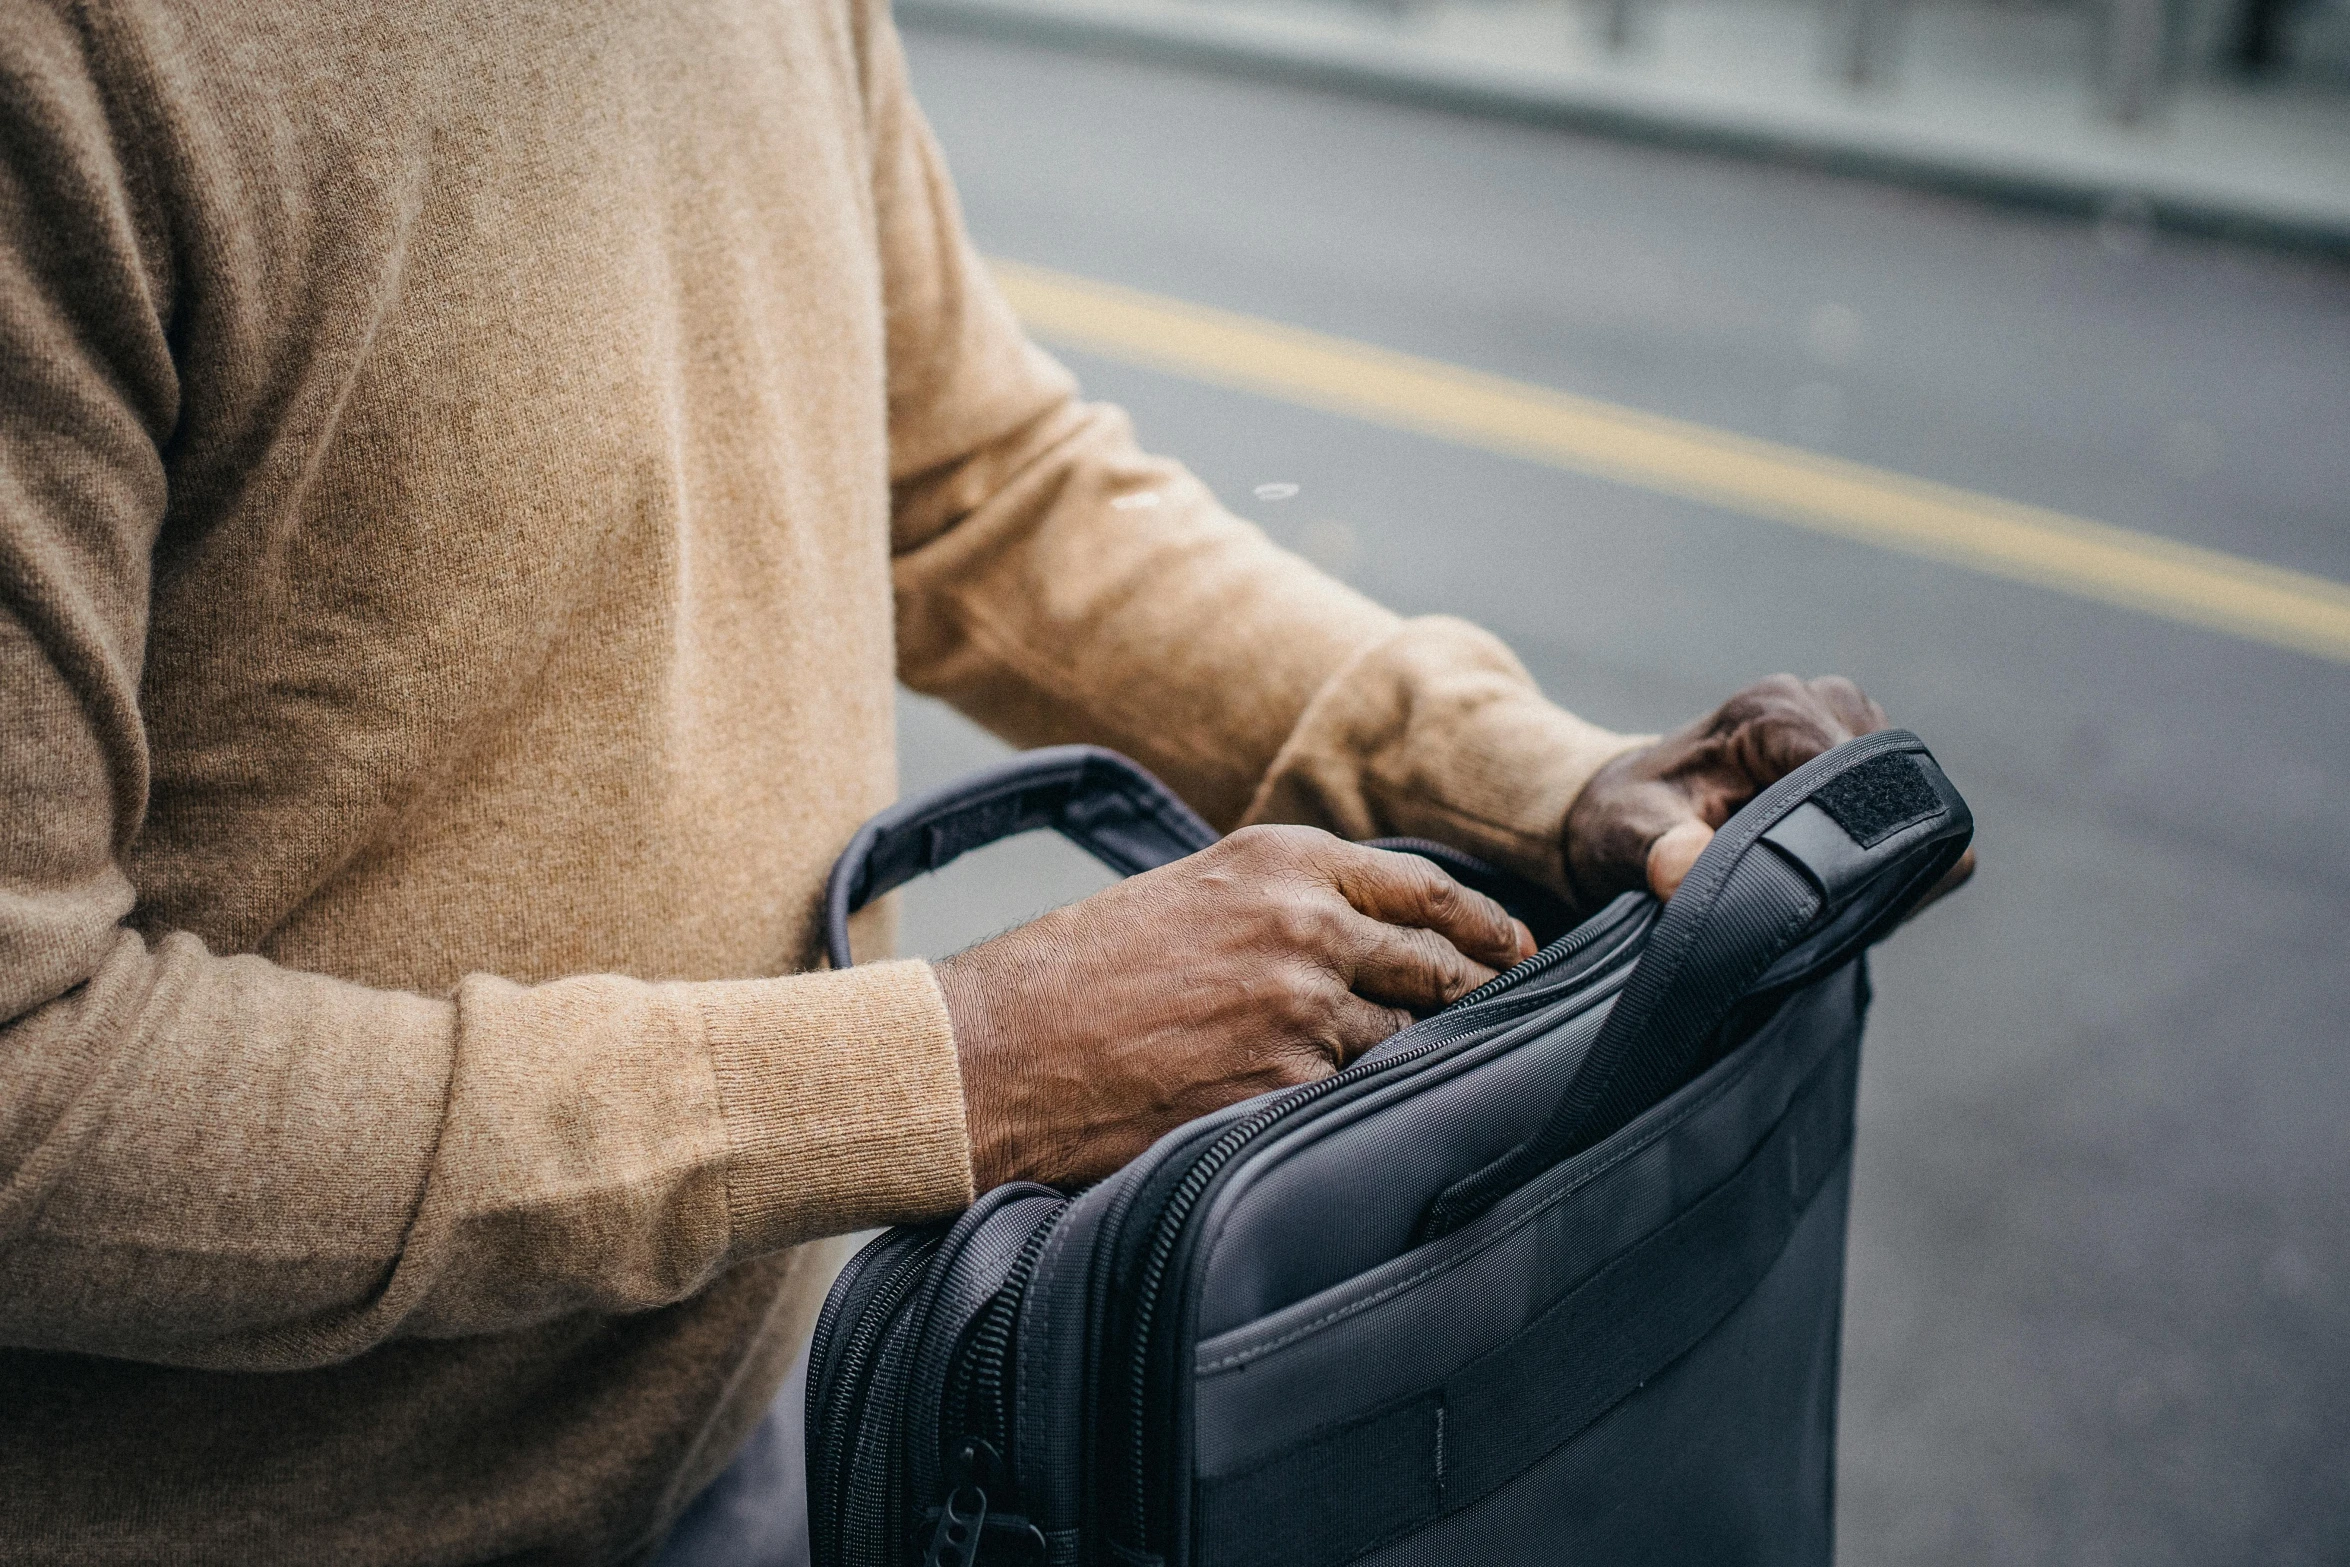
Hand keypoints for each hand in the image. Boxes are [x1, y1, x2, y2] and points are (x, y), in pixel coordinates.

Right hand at [933, 825, 1535, 1190]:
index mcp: (1281, 859)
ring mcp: (1302, 1005)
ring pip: (1410, 1041)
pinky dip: (1373, 1115)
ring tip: (1446, 1090)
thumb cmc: (1072, 977)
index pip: (1422, 889)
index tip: (1515, 951)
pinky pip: (1360, 1100)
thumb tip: (1358, 943)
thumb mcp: (1187, 898)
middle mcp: (1305, 920)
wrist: (992, 1051)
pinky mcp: (1285, 1085)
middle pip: (1438, 963)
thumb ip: (1279, 905)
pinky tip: (1372, 1131)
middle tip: (1513, 1026)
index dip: (1481, 927)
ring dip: (1427, 1066)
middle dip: (1480, 998)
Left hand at [1564, 673, 1977, 905]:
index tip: (1815, 897)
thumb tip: (1684, 870)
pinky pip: (1913, 812)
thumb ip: (1658, 852)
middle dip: (1863, 852)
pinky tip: (1833, 876)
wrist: (1634, 810)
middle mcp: (1823, 703)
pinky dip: (1882, 852)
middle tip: (1815, 903)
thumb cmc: (1630, 818)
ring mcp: (1855, 726)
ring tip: (1816, 889)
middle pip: (1893, 790)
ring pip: (1912, 804)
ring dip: (1874, 854)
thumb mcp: (1627, 837)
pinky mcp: (1871, 757)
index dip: (1845, 843)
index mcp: (1771, 712)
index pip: (1852, 774)